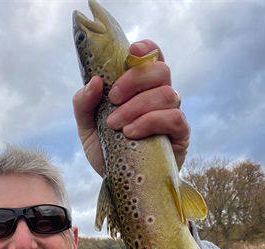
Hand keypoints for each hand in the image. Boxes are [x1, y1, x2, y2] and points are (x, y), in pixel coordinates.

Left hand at [72, 39, 189, 176]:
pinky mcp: (180, 135)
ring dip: (137, 107)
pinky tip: (132, 134)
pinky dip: (150, 122)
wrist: (118, 183)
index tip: (130, 53)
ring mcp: (172, 116)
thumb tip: (95, 82)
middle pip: (161, 70)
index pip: (153, 58)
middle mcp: (159, 99)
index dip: (146, 49)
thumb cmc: (106, 152)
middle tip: (113, 100)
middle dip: (134, 81)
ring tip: (117, 127)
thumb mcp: (87, 129)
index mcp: (140, 90)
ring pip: (166, 94)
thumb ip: (84, 104)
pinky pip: (174, 118)